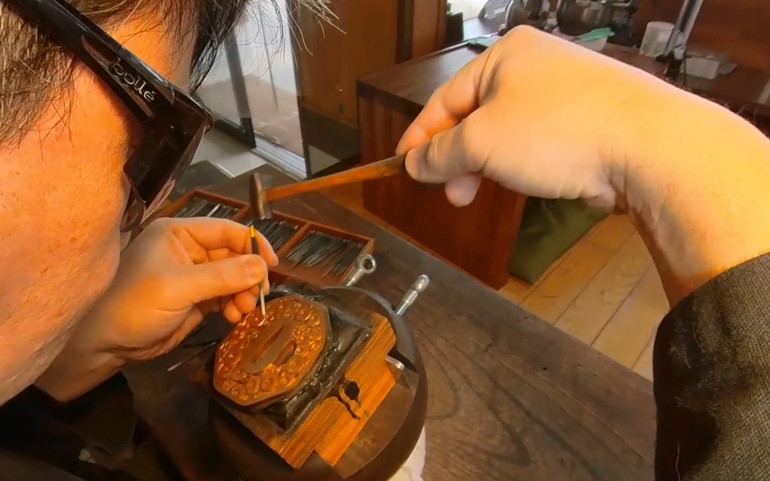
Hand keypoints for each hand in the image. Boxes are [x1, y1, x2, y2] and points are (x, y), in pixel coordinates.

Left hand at [88, 217, 277, 359]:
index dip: (252, 245)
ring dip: (243, 293)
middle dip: (248, 275)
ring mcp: (193, 275)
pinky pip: (225, 296)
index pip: (226, 230)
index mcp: (179, 234)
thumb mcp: (178, 288)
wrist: (105, 344)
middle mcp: (188, 250)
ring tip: (243, 311)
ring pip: (233, 277)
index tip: (271, 265)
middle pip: (234, 255)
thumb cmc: (134, 306)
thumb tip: (262, 267)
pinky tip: (234, 318)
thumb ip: (222, 277)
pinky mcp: (196, 299)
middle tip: (257, 296)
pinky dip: (234, 305)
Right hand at [397, 26, 769, 305]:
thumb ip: (439, 154)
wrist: (648, 147)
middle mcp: (536, 66)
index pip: (445, 98)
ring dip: (487, 166)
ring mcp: (567, 93)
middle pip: (477, 115)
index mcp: (505, 55)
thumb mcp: (481, 142)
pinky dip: (521, 165)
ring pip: (508, 132)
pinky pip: (539, 143)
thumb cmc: (555, 132)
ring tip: (480, 195)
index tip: (402, 167)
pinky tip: (522, 184)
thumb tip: (413, 164)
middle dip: (458, 158)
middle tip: (452, 193)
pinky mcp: (589, 122)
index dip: (420, 136)